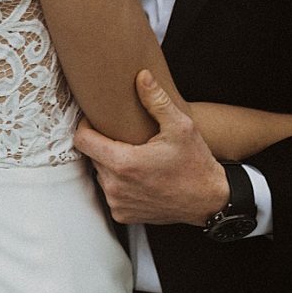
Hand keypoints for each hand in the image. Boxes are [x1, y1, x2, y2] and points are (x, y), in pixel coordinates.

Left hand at [74, 70, 230, 226]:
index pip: (83, 141)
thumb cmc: (195, 164)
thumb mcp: (180, 126)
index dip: (86, 126)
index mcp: (124, 163)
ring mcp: (118, 203)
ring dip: (111, 164)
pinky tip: (139, 176)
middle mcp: (115, 186)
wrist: (208, 199)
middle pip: (92, 157)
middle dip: (104, 144)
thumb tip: (142, 77)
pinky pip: (111, 192)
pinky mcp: (123, 214)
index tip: (96, 120)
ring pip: (101, 175)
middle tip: (125, 137)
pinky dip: (120, 183)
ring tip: (135, 156)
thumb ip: (156, 101)